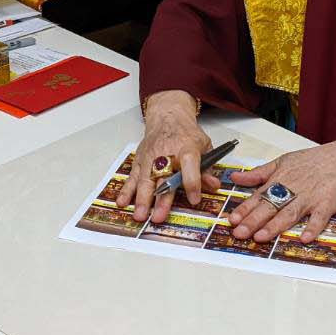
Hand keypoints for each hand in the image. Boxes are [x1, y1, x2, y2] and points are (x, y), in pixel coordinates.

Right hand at [117, 91, 210, 224]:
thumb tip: (213, 185)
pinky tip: (122, 202)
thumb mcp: (204, 146)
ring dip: (142, 199)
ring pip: (145, 180)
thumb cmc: (185, 134)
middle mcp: (166, 154)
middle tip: (159, 217)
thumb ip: (208, 168)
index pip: (190, 166)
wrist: (167, 117)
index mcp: (186, 148)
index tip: (194, 199)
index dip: (192, 183)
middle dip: (161, 199)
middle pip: (163, 178)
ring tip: (140, 215)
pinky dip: (126, 190)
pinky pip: (132, 177)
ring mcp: (150, 158)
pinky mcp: (140, 161)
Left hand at [226, 141, 335, 243]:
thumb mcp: (284, 161)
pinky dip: (313, 227)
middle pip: (270, 206)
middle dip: (253, 220)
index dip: (244, 209)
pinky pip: (320, 217)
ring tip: (261, 237)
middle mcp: (293, 189)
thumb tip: (237, 177)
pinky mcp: (328, 203)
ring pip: (290, 213)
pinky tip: (304, 237)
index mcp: (281, 179)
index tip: (232, 220)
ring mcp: (310, 197)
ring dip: (275, 226)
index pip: (258, 196)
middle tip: (239, 233)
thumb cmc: (316, 160)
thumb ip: (260, 173)